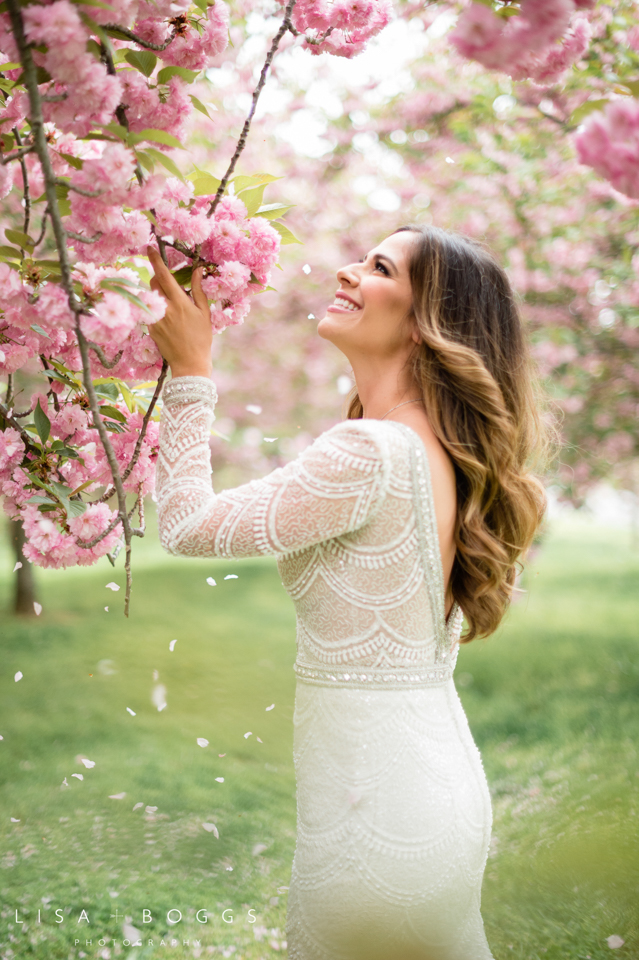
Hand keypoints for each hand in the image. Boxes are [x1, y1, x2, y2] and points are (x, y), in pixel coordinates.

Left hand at [146, 245, 212, 378]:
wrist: (190, 363)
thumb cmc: (201, 338)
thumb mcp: (204, 312)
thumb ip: (198, 289)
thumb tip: (198, 269)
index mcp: (179, 302)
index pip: (163, 275)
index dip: (155, 259)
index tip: (149, 247)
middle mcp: (164, 308)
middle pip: (154, 283)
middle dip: (159, 278)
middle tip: (171, 284)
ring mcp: (155, 318)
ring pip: (151, 296)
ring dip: (158, 293)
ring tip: (172, 305)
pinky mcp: (150, 327)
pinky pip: (150, 310)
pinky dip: (158, 308)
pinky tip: (170, 320)